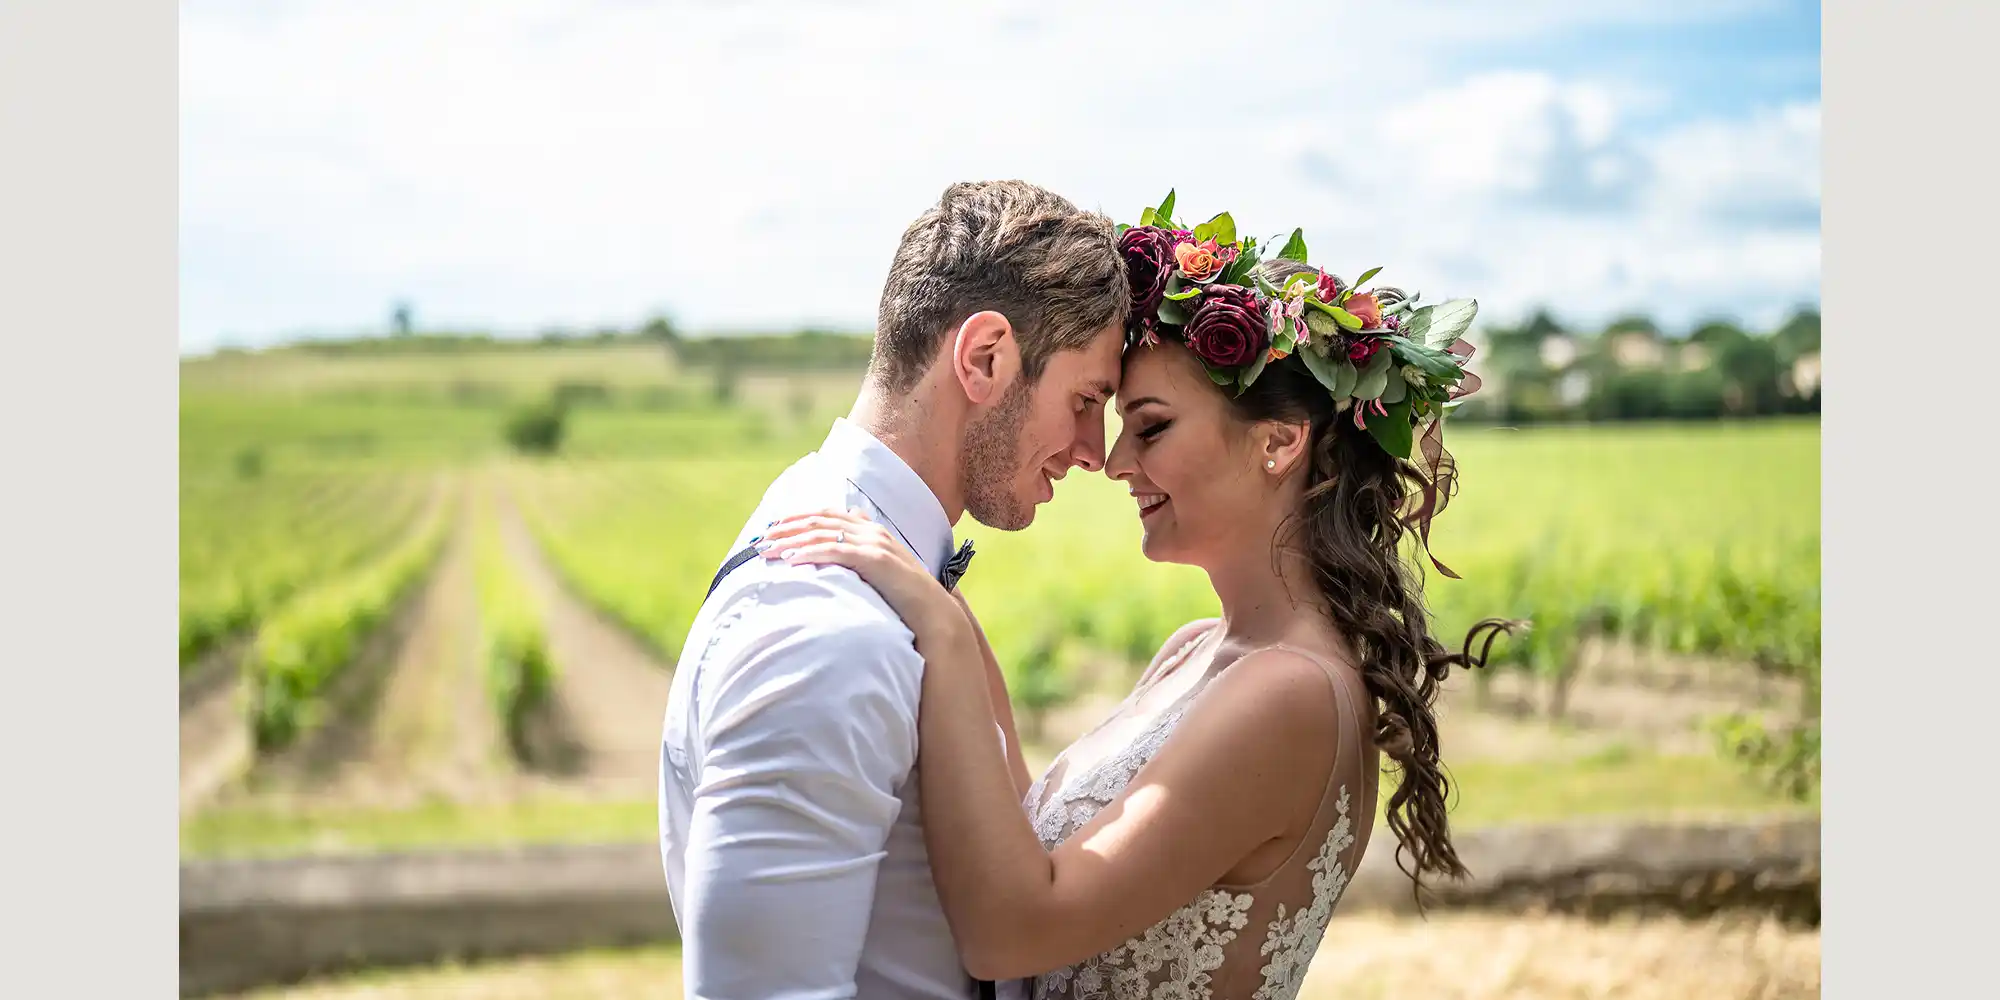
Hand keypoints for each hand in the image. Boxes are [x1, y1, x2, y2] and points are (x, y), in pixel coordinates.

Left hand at [757, 508, 970, 649]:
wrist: (934, 614)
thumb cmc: (906, 599)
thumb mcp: (882, 573)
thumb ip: (862, 559)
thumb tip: (838, 557)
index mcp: (872, 531)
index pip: (828, 515)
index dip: (799, 518)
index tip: (774, 527)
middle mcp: (872, 531)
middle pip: (820, 521)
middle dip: (787, 528)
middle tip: (761, 540)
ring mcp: (874, 543)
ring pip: (823, 534)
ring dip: (791, 541)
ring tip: (767, 550)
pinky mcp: (875, 560)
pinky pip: (835, 551)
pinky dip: (810, 553)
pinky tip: (790, 560)